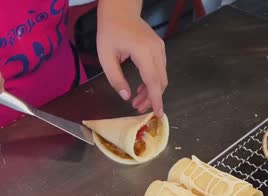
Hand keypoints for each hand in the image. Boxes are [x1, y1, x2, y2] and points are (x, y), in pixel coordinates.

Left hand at [97, 0, 167, 117]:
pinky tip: (142, 87)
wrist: (119, 10)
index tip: (158, 113)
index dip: (156, 99)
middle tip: (137, 108)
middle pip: (160, 81)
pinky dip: (153, 81)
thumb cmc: (110, 31)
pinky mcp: (159, 48)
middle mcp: (156, 50)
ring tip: (138, 100)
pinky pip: (160, 69)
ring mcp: (160, 48)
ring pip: (162, 76)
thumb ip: (115, 79)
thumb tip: (126, 97)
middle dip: (151, 98)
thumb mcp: (105, 57)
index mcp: (143, 51)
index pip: (153, 81)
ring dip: (152, 90)